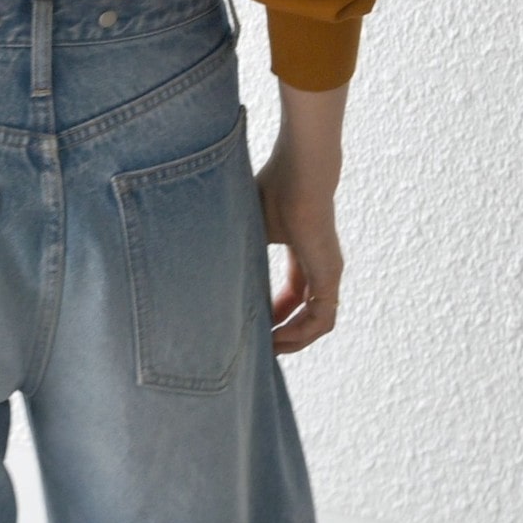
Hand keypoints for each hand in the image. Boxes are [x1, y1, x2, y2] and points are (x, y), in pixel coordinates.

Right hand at [253, 150, 343, 355]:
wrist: (301, 172)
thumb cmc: (274, 185)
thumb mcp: (247, 223)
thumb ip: (234, 241)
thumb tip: (192, 251)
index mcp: (300, 250)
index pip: (292, 291)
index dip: (273, 311)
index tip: (251, 323)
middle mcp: (318, 264)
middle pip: (304, 310)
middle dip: (282, 331)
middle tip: (256, 346)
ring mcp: (327, 271)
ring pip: (316, 322)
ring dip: (293, 339)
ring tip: (266, 350)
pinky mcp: (330, 275)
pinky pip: (322, 319)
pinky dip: (301, 333)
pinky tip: (277, 338)